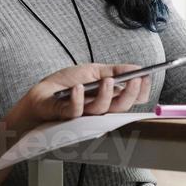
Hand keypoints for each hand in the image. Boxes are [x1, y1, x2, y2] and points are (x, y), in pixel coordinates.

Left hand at [5, 63, 148, 131]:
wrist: (40, 95)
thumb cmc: (64, 85)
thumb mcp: (92, 71)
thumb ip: (115, 70)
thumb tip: (138, 68)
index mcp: (107, 97)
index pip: (130, 98)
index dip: (140, 91)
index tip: (146, 78)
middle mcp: (99, 108)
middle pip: (121, 107)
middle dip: (130, 94)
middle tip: (135, 81)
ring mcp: (85, 115)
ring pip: (102, 110)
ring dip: (106, 95)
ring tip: (106, 80)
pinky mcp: (68, 116)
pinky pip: (77, 111)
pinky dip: (78, 99)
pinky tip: (78, 88)